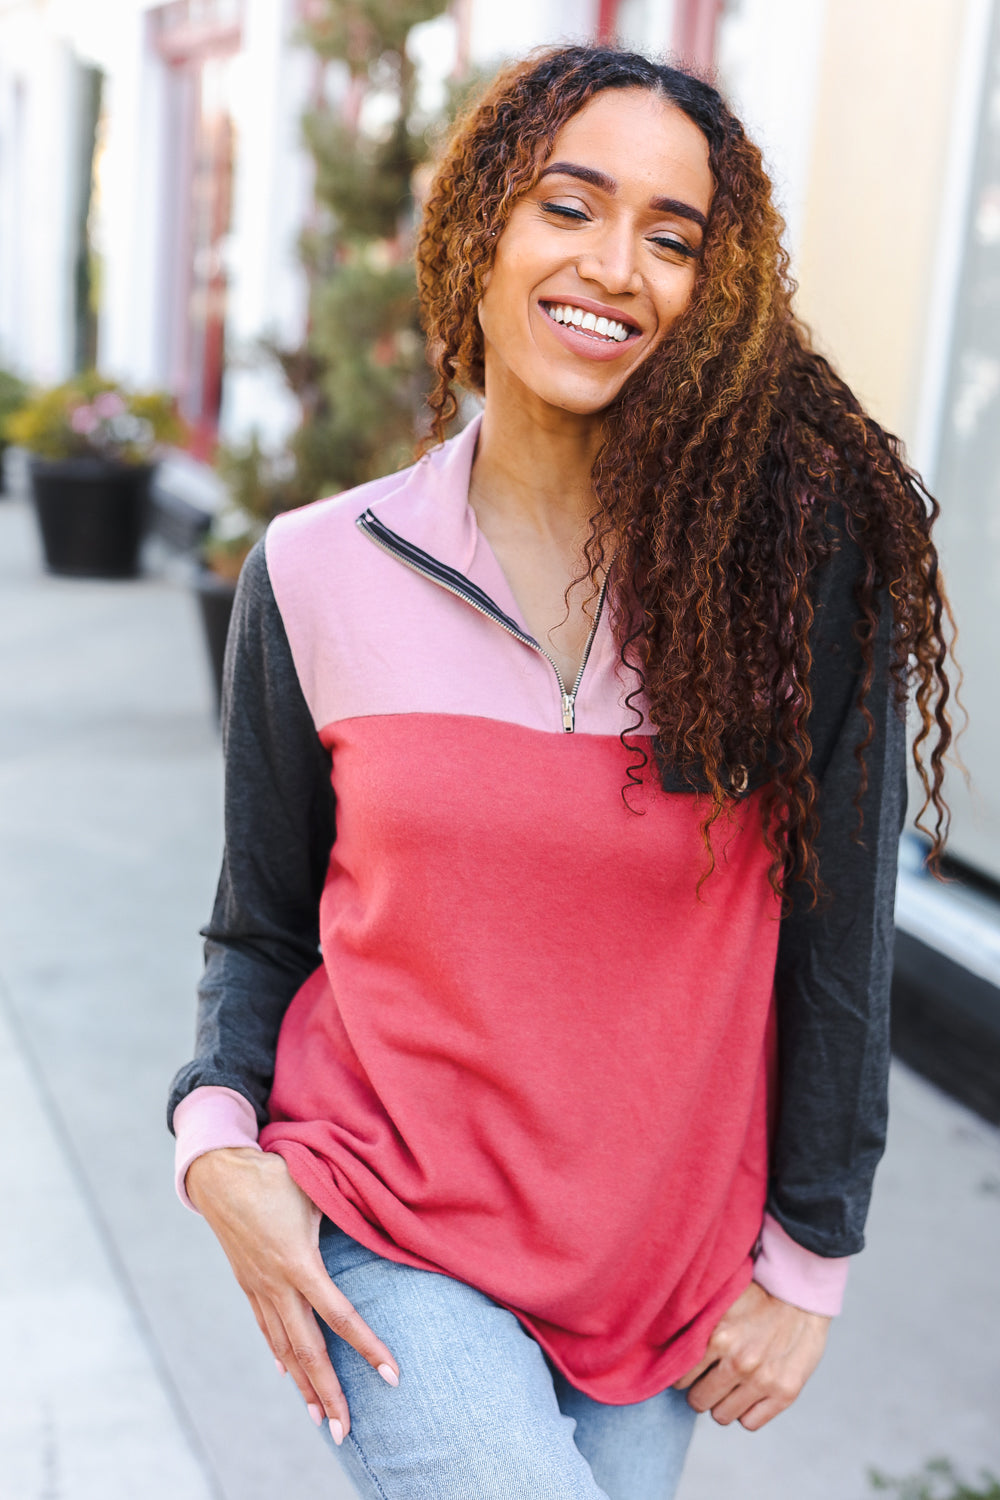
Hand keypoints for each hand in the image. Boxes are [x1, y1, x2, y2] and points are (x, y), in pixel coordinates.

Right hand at [185, 1147, 398, 1442]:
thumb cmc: (275, 1175)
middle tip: (346, 1431)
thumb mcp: (316, 1189)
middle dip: (329, 1394)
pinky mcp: (248, 1284)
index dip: (367, 1347)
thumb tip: (384, 1219)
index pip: (340, 1316)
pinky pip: (266, 1329)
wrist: (219, 1173)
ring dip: (303, 1386)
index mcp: (300, 1263)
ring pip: (284, 1348)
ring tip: (320, 1420)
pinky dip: (280, 1355)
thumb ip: (345, 1212)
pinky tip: (287, 1374)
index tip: (391, 1375)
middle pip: (308, 1351)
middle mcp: (277, 1285)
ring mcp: (259, 1288)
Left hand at [672, 1281, 828, 1429]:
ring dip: (723, 1403)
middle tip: (711, 1378)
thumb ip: (698, 1325)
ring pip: (722, 1415)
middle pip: (698, 1401)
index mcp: (718, 1336)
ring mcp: (763, 1380)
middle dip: (702, 1391)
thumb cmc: (757, 1296)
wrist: (801, 1295)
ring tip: (731, 1385)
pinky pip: (749, 1423)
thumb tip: (665, 1342)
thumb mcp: (721, 1303)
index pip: (680, 1378)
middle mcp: (738, 1361)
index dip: (684, 1376)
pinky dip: (747, 1412)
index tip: (691, 1371)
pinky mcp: (785, 1393)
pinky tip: (750, 1393)